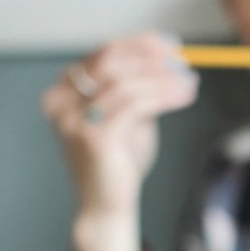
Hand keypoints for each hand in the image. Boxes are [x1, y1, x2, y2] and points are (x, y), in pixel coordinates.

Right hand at [41, 32, 198, 218]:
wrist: (107, 206)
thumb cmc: (119, 162)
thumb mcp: (128, 118)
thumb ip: (138, 90)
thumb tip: (168, 58)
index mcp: (64, 94)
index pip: (102, 55)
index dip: (138, 45)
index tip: (168, 44)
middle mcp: (61, 103)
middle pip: (110, 62)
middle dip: (150, 57)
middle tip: (182, 61)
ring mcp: (73, 121)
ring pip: (125, 83)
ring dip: (163, 78)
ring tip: (188, 82)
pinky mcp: (94, 137)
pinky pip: (135, 104)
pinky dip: (164, 95)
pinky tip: (184, 97)